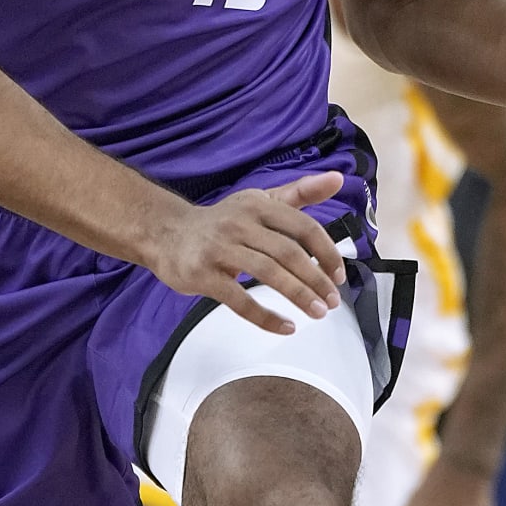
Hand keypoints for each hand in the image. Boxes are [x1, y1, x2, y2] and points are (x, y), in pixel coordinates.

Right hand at [150, 171, 345, 334]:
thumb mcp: (260, 201)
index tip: (338, 275)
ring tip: (317, 312)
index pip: (303, 227)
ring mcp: (220, 249)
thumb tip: (338, 179)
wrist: (166, 233)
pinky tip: (285, 326)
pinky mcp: (203, 274)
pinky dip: (266, 316)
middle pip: (288, 253)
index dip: (326, 253)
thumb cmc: (222, 222)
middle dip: (315, 280)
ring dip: (298, 296)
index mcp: (259, 205)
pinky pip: (239, 300)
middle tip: (332, 302)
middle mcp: (239, 223)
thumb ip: (300, 193)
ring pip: (268, 274)